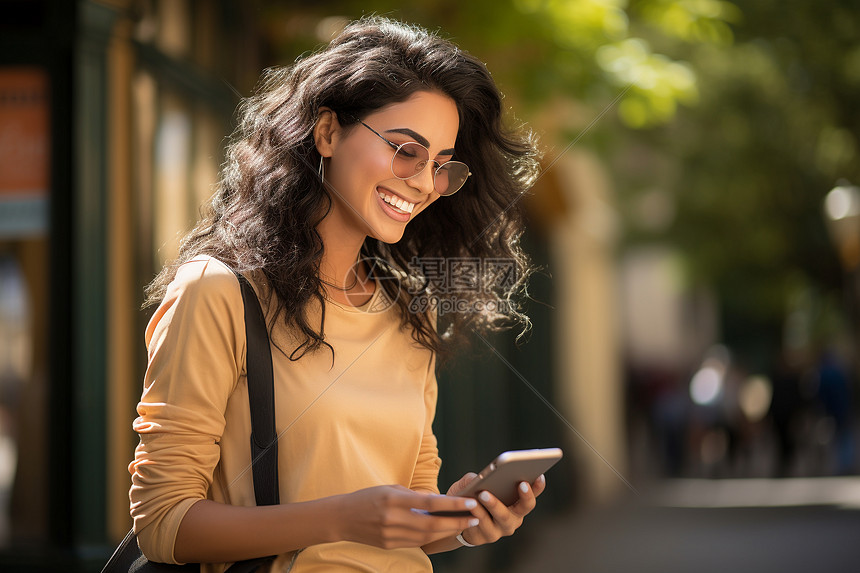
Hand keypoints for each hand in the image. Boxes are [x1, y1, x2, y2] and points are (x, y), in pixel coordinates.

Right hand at [339, 485, 479, 549]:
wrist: (341, 517)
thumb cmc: (368, 497)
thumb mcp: (390, 488)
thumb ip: (413, 496)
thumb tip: (438, 502)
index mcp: (393, 498)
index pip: (430, 502)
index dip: (452, 504)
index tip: (470, 501)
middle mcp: (392, 518)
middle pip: (432, 524)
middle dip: (456, 521)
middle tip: (475, 517)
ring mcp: (390, 534)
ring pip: (426, 536)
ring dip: (448, 531)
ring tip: (464, 524)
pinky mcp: (389, 545)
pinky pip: (416, 542)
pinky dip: (432, 537)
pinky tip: (443, 532)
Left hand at [447, 472, 545, 545]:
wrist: (456, 518)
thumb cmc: (471, 495)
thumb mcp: (474, 483)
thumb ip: (478, 477)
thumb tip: (479, 477)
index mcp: (517, 501)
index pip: (532, 493)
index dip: (538, 485)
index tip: (540, 475)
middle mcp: (515, 516)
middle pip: (525, 507)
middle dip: (526, 495)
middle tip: (521, 483)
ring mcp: (504, 528)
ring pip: (504, 516)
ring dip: (495, 504)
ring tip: (484, 493)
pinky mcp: (490, 536)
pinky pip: (485, 523)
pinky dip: (478, 512)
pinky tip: (472, 505)